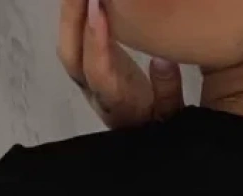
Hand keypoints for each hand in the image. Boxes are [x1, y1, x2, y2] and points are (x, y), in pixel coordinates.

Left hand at [58, 0, 184, 129]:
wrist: (147, 137)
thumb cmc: (162, 125)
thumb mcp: (173, 116)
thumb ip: (169, 91)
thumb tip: (162, 60)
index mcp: (116, 106)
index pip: (98, 74)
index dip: (95, 41)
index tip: (97, 8)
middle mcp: (95, 93)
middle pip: (71, 57)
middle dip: (72, 18)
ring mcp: (89, 81)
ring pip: (69, 47)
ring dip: (71, 13)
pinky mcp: (89, 70)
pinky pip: (76, 42)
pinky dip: (77, 17)